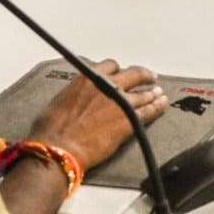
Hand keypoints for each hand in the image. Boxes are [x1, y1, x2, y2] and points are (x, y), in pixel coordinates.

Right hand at [29, 59, 166, 169]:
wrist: (60, 148)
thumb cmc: (52, 129)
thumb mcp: (59, 101)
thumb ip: (75, 94)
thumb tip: (77, 99)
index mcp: (88, 78)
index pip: (111, 66)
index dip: (119, 70)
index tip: (122, 71)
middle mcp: (107, 86)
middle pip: (133, 74)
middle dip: (143, 75)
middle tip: (149, 77)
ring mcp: (121, 103)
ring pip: (143, 94)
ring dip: (152, 93)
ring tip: (158, 93)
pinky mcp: (129, 121)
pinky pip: (148, 112)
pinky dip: (157, 108)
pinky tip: (161, 105)